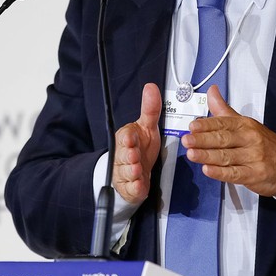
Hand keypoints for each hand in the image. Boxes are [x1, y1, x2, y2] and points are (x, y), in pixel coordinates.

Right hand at [112, 83, 161, 204]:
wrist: (135, 171)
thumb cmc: (141, 147)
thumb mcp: (147, 127)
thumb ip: (150, 109)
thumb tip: (151, 87)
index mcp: (127, 139)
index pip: (125, 137)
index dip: (128, 138)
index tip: (131, 138)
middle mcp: (124, 155)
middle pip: (124, 155)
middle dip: (129, 156)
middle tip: (134, 155)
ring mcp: (125, 172)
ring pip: (126, 172)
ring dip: (131, 171)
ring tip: (136, 169)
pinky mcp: (130, 187)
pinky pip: (131, 189)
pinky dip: (135, 188)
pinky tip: (139, 185)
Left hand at [182, 85, 275, 197]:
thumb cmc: (263, 143)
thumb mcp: (244, 123)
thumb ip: (223, 110)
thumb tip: (212, 91)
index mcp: (245, 125)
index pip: (223, 123)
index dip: (206, 125)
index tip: (193, 126)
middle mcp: (249, 139)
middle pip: (223, 139)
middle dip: (203, 140)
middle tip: (187, 140)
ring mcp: (252, 157)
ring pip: (226, 156)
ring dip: (207, 155)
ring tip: (192, 154)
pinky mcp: (254, 174)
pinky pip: (235, 174)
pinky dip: (220, 173)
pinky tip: (208, 170)